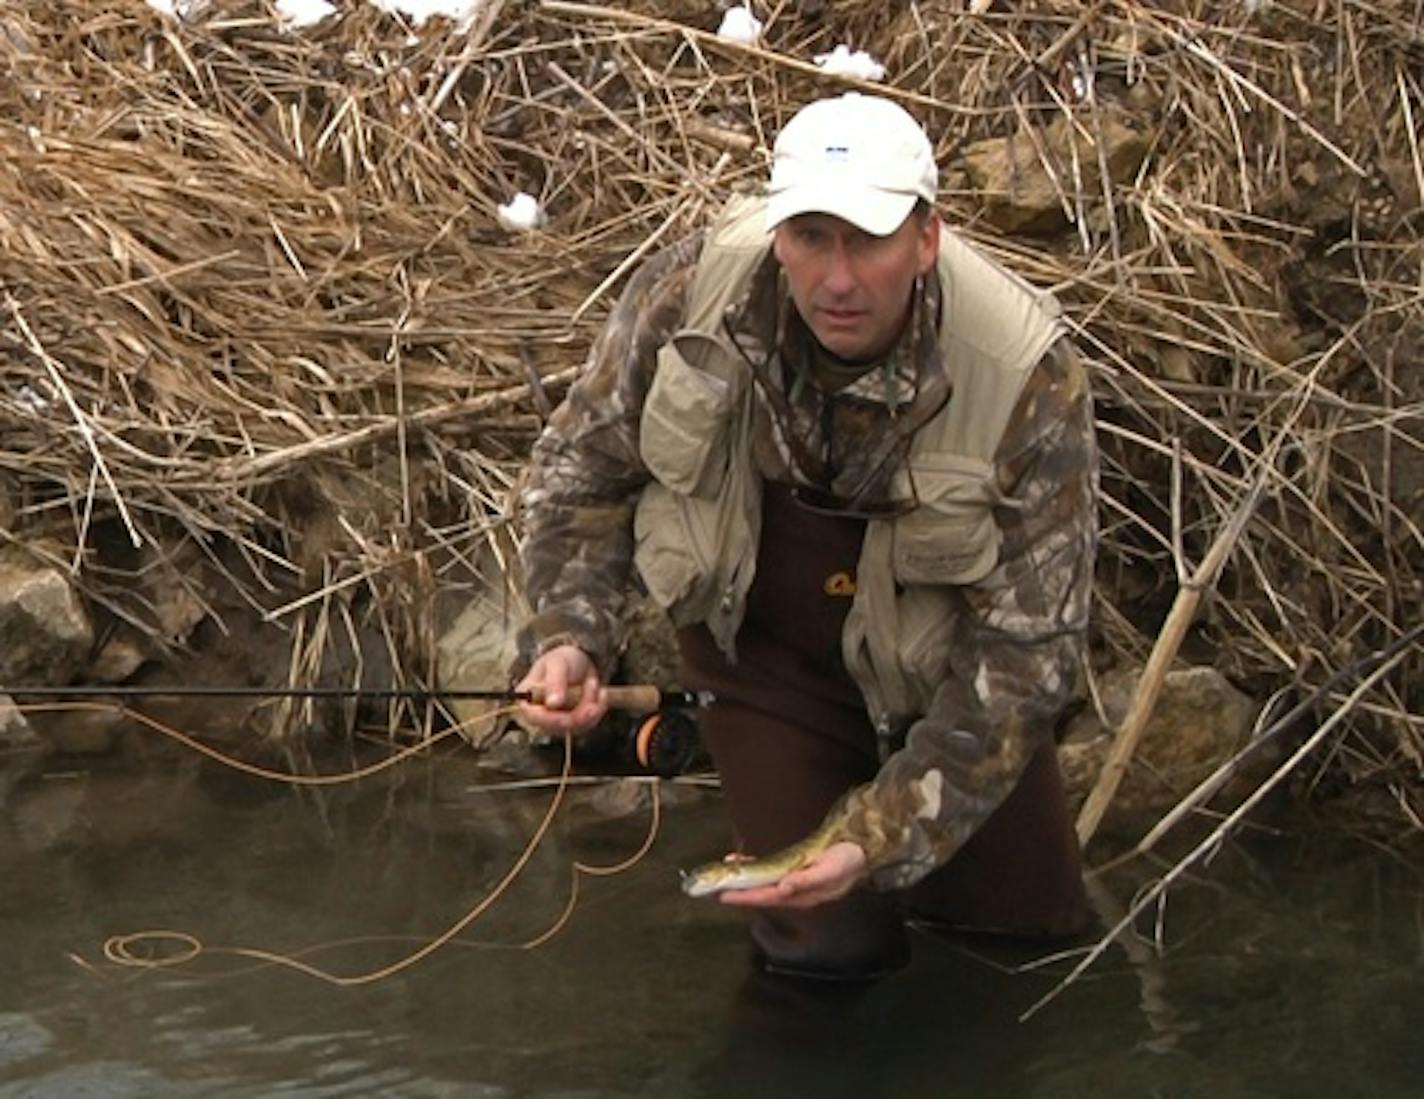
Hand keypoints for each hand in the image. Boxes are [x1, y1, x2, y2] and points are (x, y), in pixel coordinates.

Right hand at [515, 644, 607, 735]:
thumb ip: (554, 682)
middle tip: (592, 683)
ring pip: (577, 726)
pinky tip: (599, 692)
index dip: (550, 719)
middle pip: (558, 726)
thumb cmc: (563, 660)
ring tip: (592, 681)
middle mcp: (539, 714)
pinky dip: (599, 707)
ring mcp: (556, 723)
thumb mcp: (558, 663)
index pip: (532, 716)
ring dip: (591, 702)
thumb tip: (551, 704)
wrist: (580, 663)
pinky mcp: (573, 725)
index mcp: (527, 698)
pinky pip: (589, 724)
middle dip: (580, 707)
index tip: (568, 713)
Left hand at [717, 842, 867, 909]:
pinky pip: (771, 873)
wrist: (863, 853)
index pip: (767, 897)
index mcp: (803, 895)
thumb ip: (807, 880)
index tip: (724, 896)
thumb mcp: (830, 870)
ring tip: (727, 865)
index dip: (745, 897)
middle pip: (761, 893)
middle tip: (714, 886)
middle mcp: (795, 892)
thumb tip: (783, 888)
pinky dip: (756, 867)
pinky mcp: (797, 873)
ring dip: (745, 877)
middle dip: (738, 890)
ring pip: (764, 883)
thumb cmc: (848, 861)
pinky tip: (745, 859)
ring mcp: (795, 884)